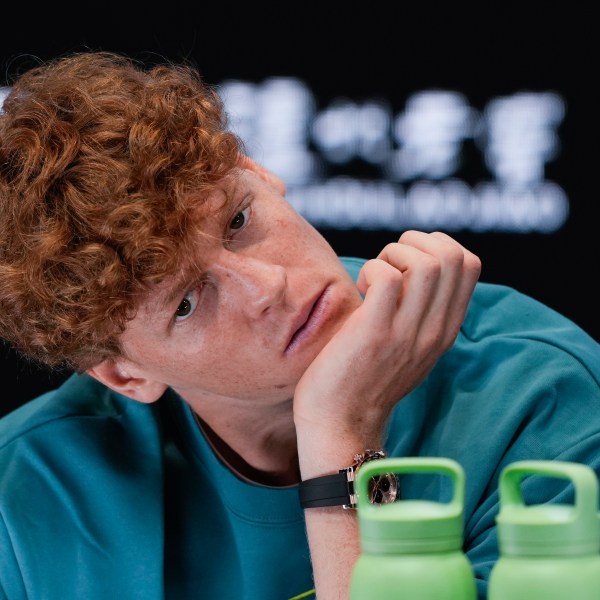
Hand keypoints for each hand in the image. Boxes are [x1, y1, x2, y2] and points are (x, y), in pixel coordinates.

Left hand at [293, 230, 480, 468]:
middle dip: (414, 243)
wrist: (341, 424)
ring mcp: (408, 333)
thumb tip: (412, 268)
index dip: (436, 246)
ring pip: (426, 262)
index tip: (406, 265)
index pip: (470, 264)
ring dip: (392, 255)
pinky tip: (359, 290)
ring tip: (372, 279)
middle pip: (453, 255)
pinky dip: (371, 270)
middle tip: (388, 267)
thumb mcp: (409, 346)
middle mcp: (435, 330)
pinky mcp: (375, 333)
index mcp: (445, 329)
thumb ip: (421, 313)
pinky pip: (387, 278)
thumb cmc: (365, 378)